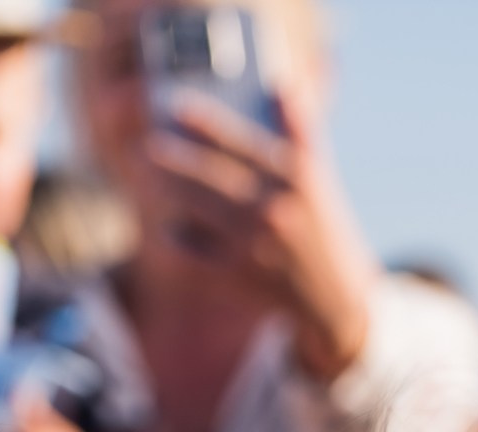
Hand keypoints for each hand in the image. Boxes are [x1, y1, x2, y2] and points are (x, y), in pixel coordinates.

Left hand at [145, 85, 375, 380]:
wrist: (331, 299)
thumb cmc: (320, 228)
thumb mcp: (319, 176)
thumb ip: (299, 129)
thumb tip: (277, 86)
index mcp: (296, 176)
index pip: (242, 141)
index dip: (206, 123)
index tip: (176, 107)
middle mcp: (274, 209)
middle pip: (210, 177)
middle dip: (173, 160)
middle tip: (145, 147)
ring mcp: (253, 246)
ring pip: (196, 212)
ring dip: (167, 193)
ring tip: (146, 178)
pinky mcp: (237, 278)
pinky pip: (194, 253)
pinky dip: (176, 238)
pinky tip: (165, 226)